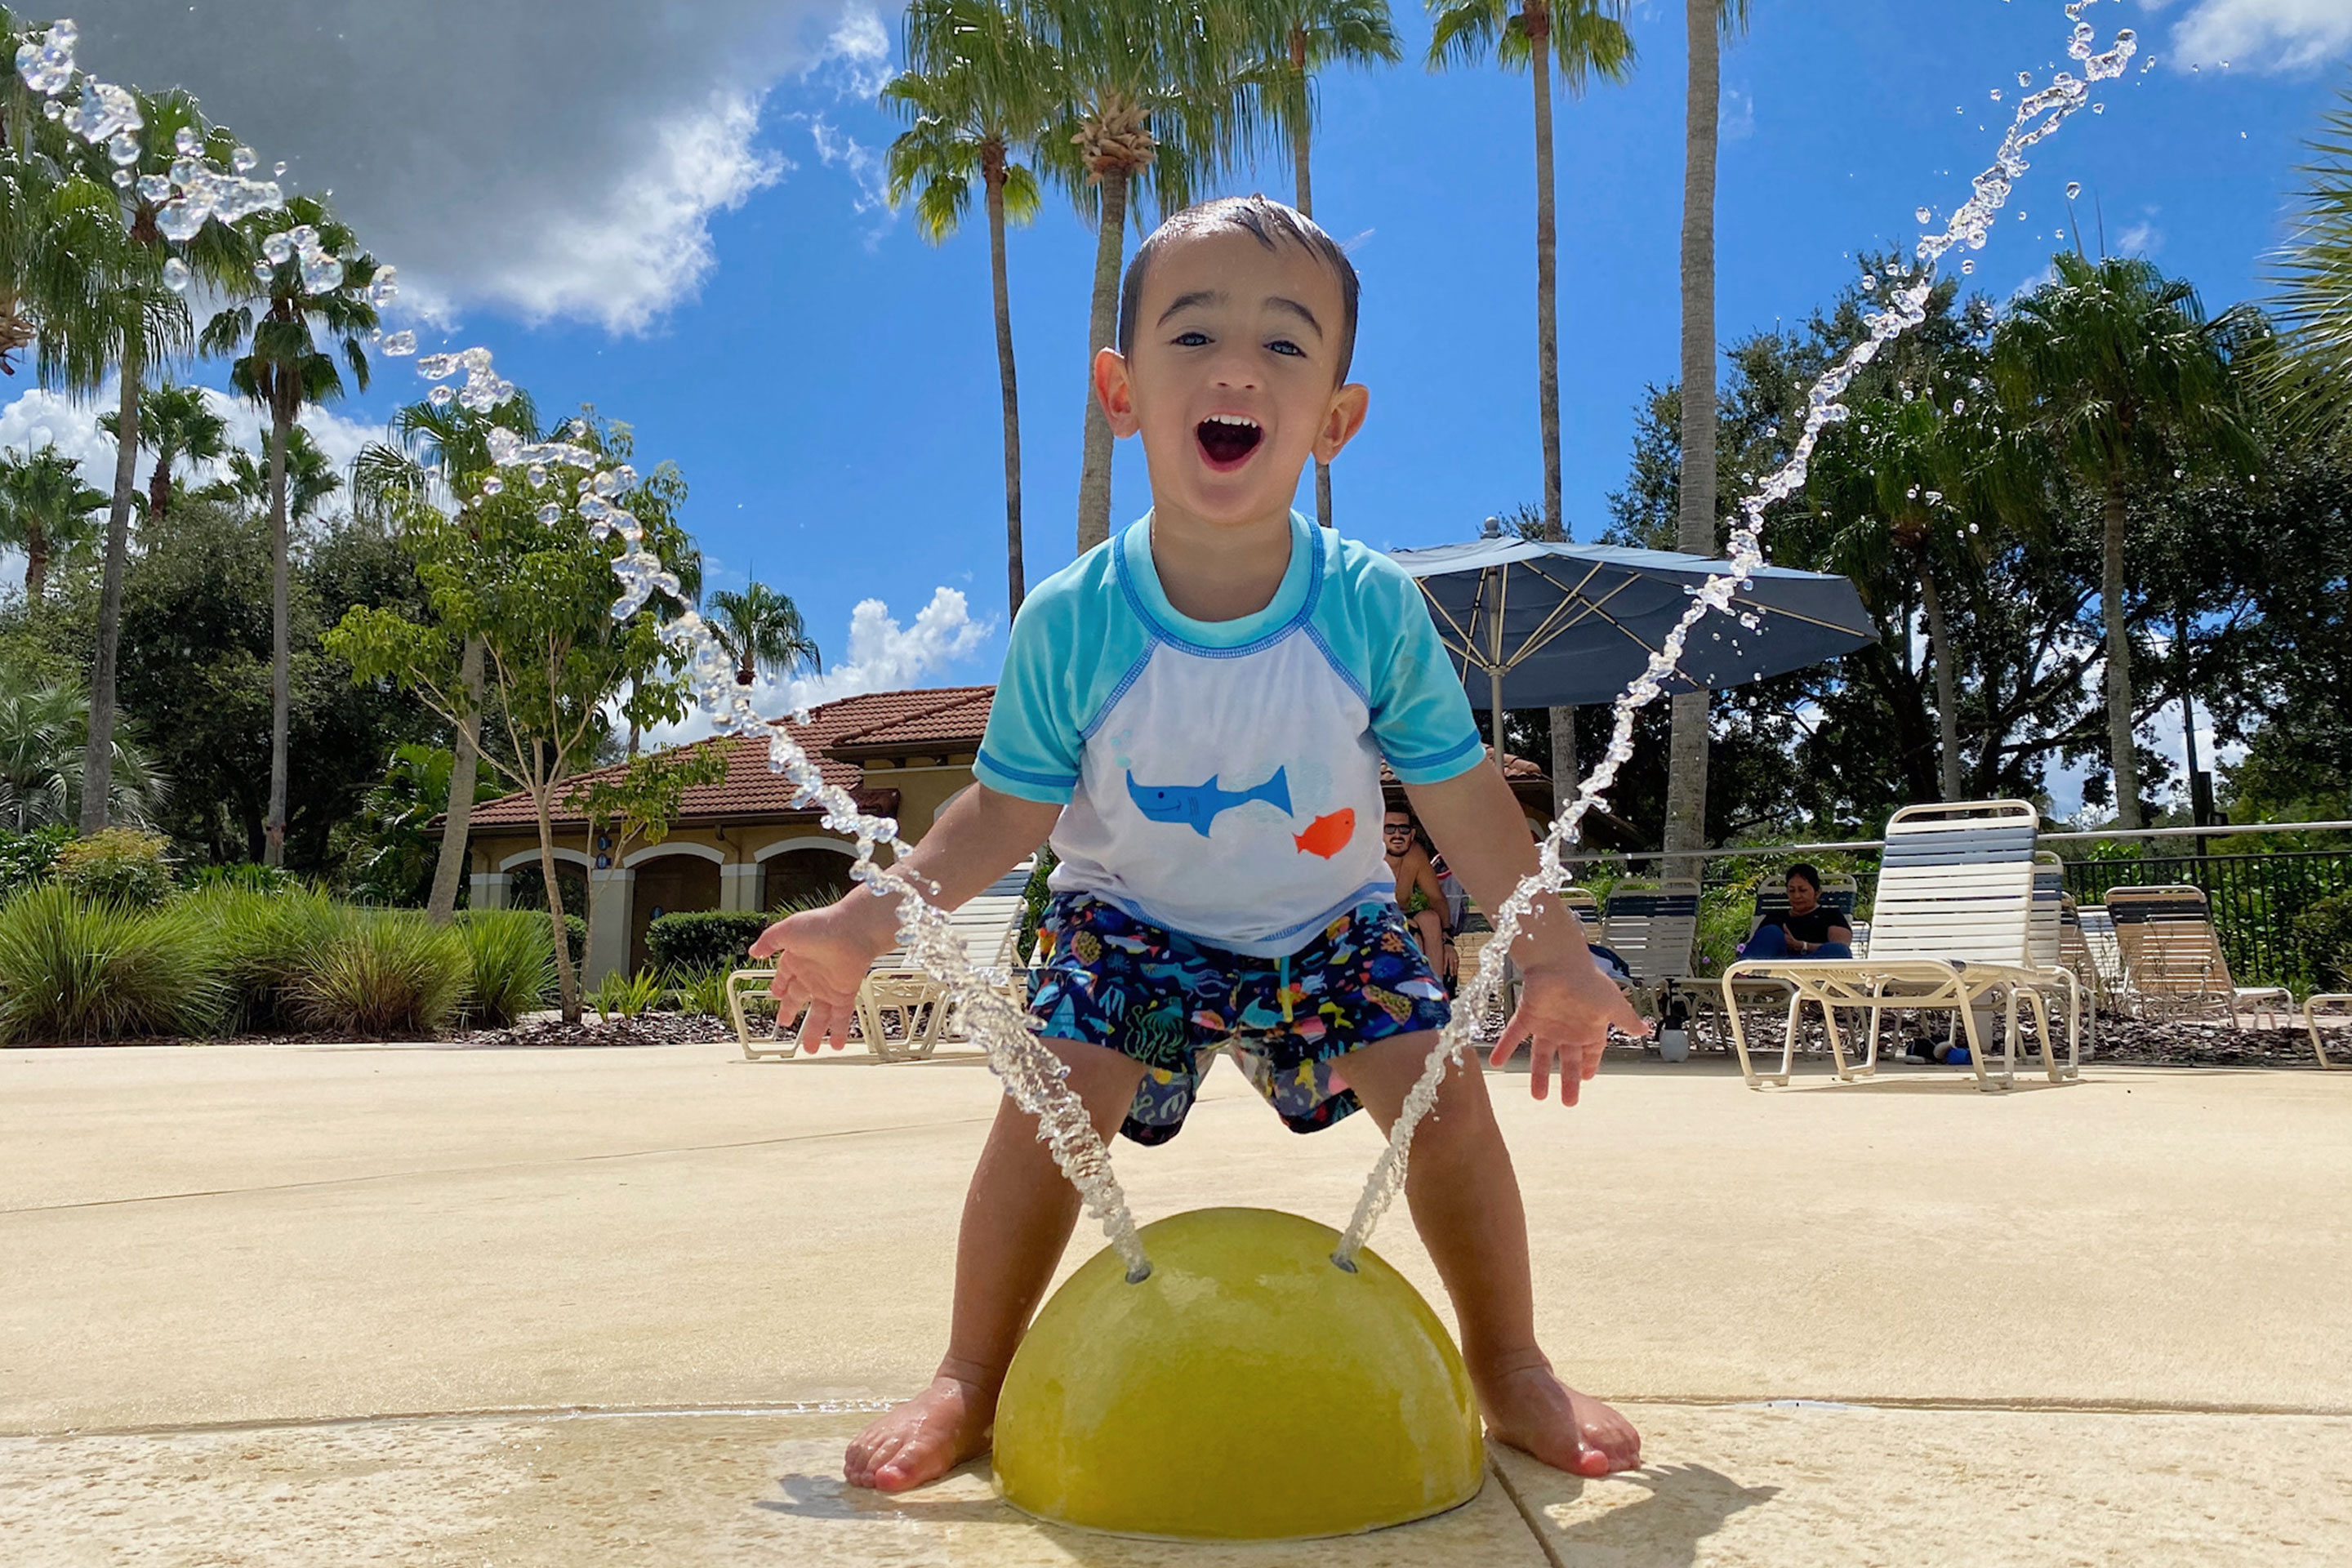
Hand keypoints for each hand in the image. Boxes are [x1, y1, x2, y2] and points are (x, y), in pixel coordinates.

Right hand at [748, 894, 894, 1052]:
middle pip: (798, 998)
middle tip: (784, 1023)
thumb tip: (753, 951)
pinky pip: (841, 1017)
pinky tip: (835, 1044)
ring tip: (809, 1049)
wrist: (853, 930)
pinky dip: (838, 1031)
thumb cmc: (822, 925)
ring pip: (819, 1014)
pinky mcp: (845, 993)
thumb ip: (769, 941)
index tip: (775, 994)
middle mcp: (812, 974)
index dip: (779, 985)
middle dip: (790, 1010)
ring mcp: (829, 985)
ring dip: (814, 1031)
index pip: (785, 976)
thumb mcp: (787, 930)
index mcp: (797, 958)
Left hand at [1485, 951, 1650, 1105]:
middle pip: (1567, 1061)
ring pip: (1541, 1056)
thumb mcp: (1613, 1005)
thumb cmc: (1589, 980)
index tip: (1588, 1079)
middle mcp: (1567, 1029)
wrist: (1560, 961)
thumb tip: (1645, 1030)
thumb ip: (1626, 1020)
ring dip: (1538, 1076)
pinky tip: (1496, 1063)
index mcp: (1588, 1027)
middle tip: (1569, 1103)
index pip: (1590, 1053)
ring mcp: (1546, 1024)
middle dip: (1569, 1082)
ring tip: (1538, 1097)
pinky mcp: (1527, 1016)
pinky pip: (1513, 1036)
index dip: (1589, 1066)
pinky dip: (1503, 1048)